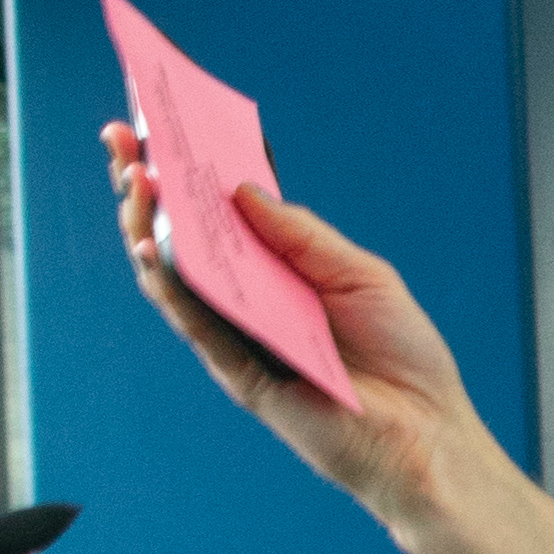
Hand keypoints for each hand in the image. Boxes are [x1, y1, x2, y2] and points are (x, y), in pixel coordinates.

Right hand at [108, 129, 462, 513]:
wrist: (429, 433)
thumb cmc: (404, 356)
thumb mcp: (360, 274)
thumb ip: (301, 234)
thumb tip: (242, 187)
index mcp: (280, 273)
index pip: (223, 215)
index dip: (192, 171)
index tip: (160, 120)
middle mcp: (252, 303)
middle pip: (187, 239)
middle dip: (150, 187)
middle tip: (124, 138)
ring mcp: (240, 338)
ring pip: (176, 279)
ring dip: (147, 227)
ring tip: (133, 180)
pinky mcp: (240, 375)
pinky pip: (197, 325)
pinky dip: (172, 287)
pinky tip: (154, 249)